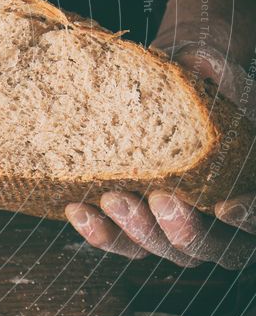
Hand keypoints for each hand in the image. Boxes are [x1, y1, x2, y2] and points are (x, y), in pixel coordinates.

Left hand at [65, 44, 255, 269]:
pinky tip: (78, 209)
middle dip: (186, 229)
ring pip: (164, 249)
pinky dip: (100, 232)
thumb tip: (200, 67)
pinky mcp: (137, 227)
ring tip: (113, 199)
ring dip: (137, 230)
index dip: (250, 217)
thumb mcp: (206, 66)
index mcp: (247, 182)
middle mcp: (219, 217)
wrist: (151, 92)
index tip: (225, 206)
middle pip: (213, 245)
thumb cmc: (188, 81)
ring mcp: (176, 227)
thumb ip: (213, 69)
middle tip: (160, 199)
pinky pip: (121, 242)